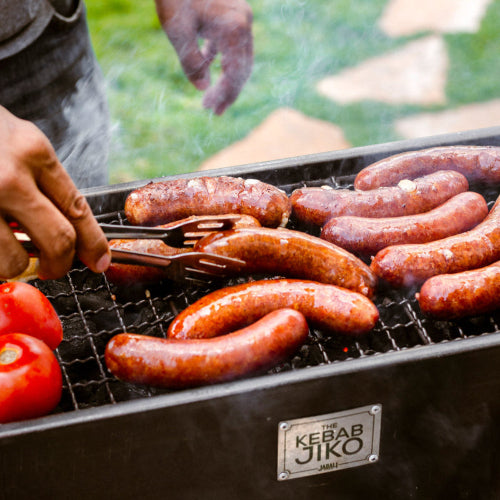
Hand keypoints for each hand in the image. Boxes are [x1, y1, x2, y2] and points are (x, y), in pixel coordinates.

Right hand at [0, 106, 110, 279]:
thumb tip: (65, 223)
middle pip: (58, 240)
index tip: (99, 260)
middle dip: (60, 264)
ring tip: (7, 254)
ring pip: (13, 260)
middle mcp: (8, 177)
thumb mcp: (17, 138)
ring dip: (14, 266)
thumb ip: (41, 177)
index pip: (78, 208)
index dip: (93, 242)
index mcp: (33, 152)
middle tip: (53, 269)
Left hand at [155, 0, 252, 114]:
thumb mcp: (178, 33)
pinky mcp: (234, 13)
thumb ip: (192, 64)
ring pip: (240, 57)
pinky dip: (222, 57)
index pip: (235, 74)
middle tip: (214, 110)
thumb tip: (203, 89)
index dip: (224, 95)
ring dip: (226, 77)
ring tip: (211, 95)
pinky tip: (207, 65)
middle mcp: (243, 24)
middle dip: (228, 91)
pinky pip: (233, 43)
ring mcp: (241, 17)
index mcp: (234, 30)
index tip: (212, 110)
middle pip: (242, 68)